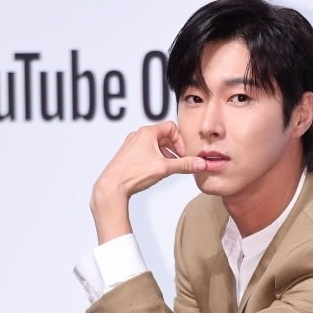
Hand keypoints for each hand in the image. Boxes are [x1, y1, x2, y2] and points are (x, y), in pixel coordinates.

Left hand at [90, 123, 206, 243]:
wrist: (112, 186)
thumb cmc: (134, 173)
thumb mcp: (164, 168)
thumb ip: (184, 165)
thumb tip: (200, 164)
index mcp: (147, 133)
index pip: (171, 127)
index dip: (180, 140)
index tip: (182, 155)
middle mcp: (138, 135)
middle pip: (163, 136)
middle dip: (174, 148)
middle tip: (179, 161)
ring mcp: (131, 145)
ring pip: (154, 144)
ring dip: (165, 154)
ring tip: (168, 168)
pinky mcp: (127, 155)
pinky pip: (145, 152)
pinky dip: (154, 158)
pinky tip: (154, 171)